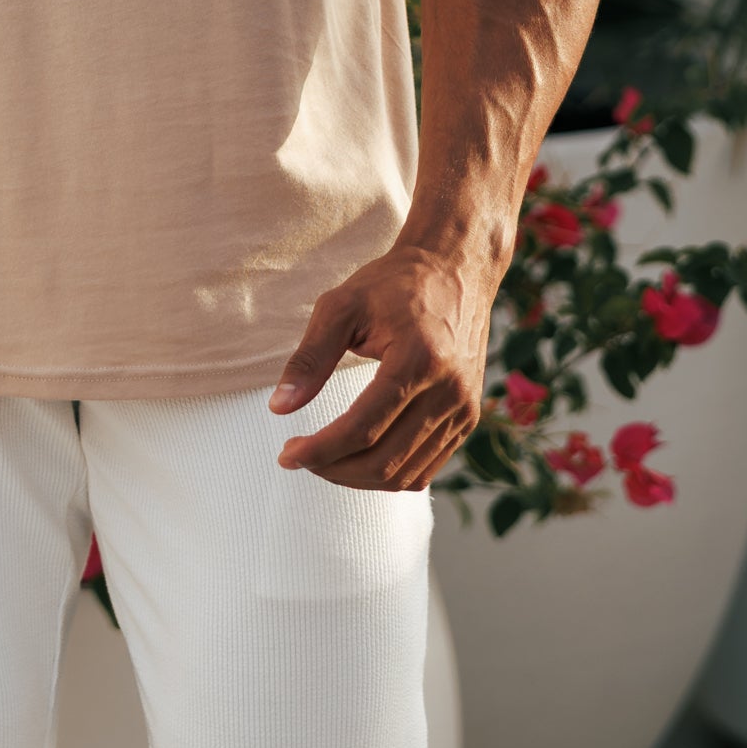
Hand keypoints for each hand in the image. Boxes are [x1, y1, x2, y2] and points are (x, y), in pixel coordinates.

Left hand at [267, 243, 492, 491]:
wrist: (455, 269)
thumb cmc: (394, 283)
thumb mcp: (342, 306)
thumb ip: (310, 358)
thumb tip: (278, 408)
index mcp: (418, 360)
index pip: (362, 429)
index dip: (320, 450)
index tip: (286, 455)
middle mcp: (448, 392)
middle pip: (384, 462)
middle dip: (333, 470)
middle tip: (299, 457)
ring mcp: (464, 409)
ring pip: (405, 475)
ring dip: (357, 478)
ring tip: (324, 459)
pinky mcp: (468, 418)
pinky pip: (425, 469)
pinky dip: (388, 475)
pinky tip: (358, 457)